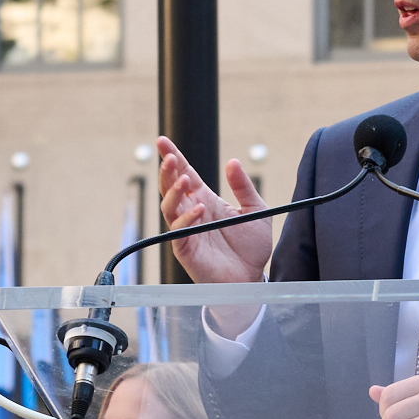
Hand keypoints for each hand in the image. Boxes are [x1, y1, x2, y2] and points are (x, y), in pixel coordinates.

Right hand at [154, 139, 273, 288]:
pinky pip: (178, 231)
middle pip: (171, 186)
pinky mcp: (185, 248)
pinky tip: (199, 209)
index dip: (174, 156)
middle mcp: (192, 212)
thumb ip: (244, 187)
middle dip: (168, 170)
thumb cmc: (252, 247)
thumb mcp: (255, 209)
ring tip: (185, 180)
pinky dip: (187, 218)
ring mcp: (186, 230)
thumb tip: (233, 162)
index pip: (185, 174)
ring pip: (169, 206)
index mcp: (205, 200)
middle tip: (171, 157)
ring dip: (173, 191)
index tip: (162, 140)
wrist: (252, 278)